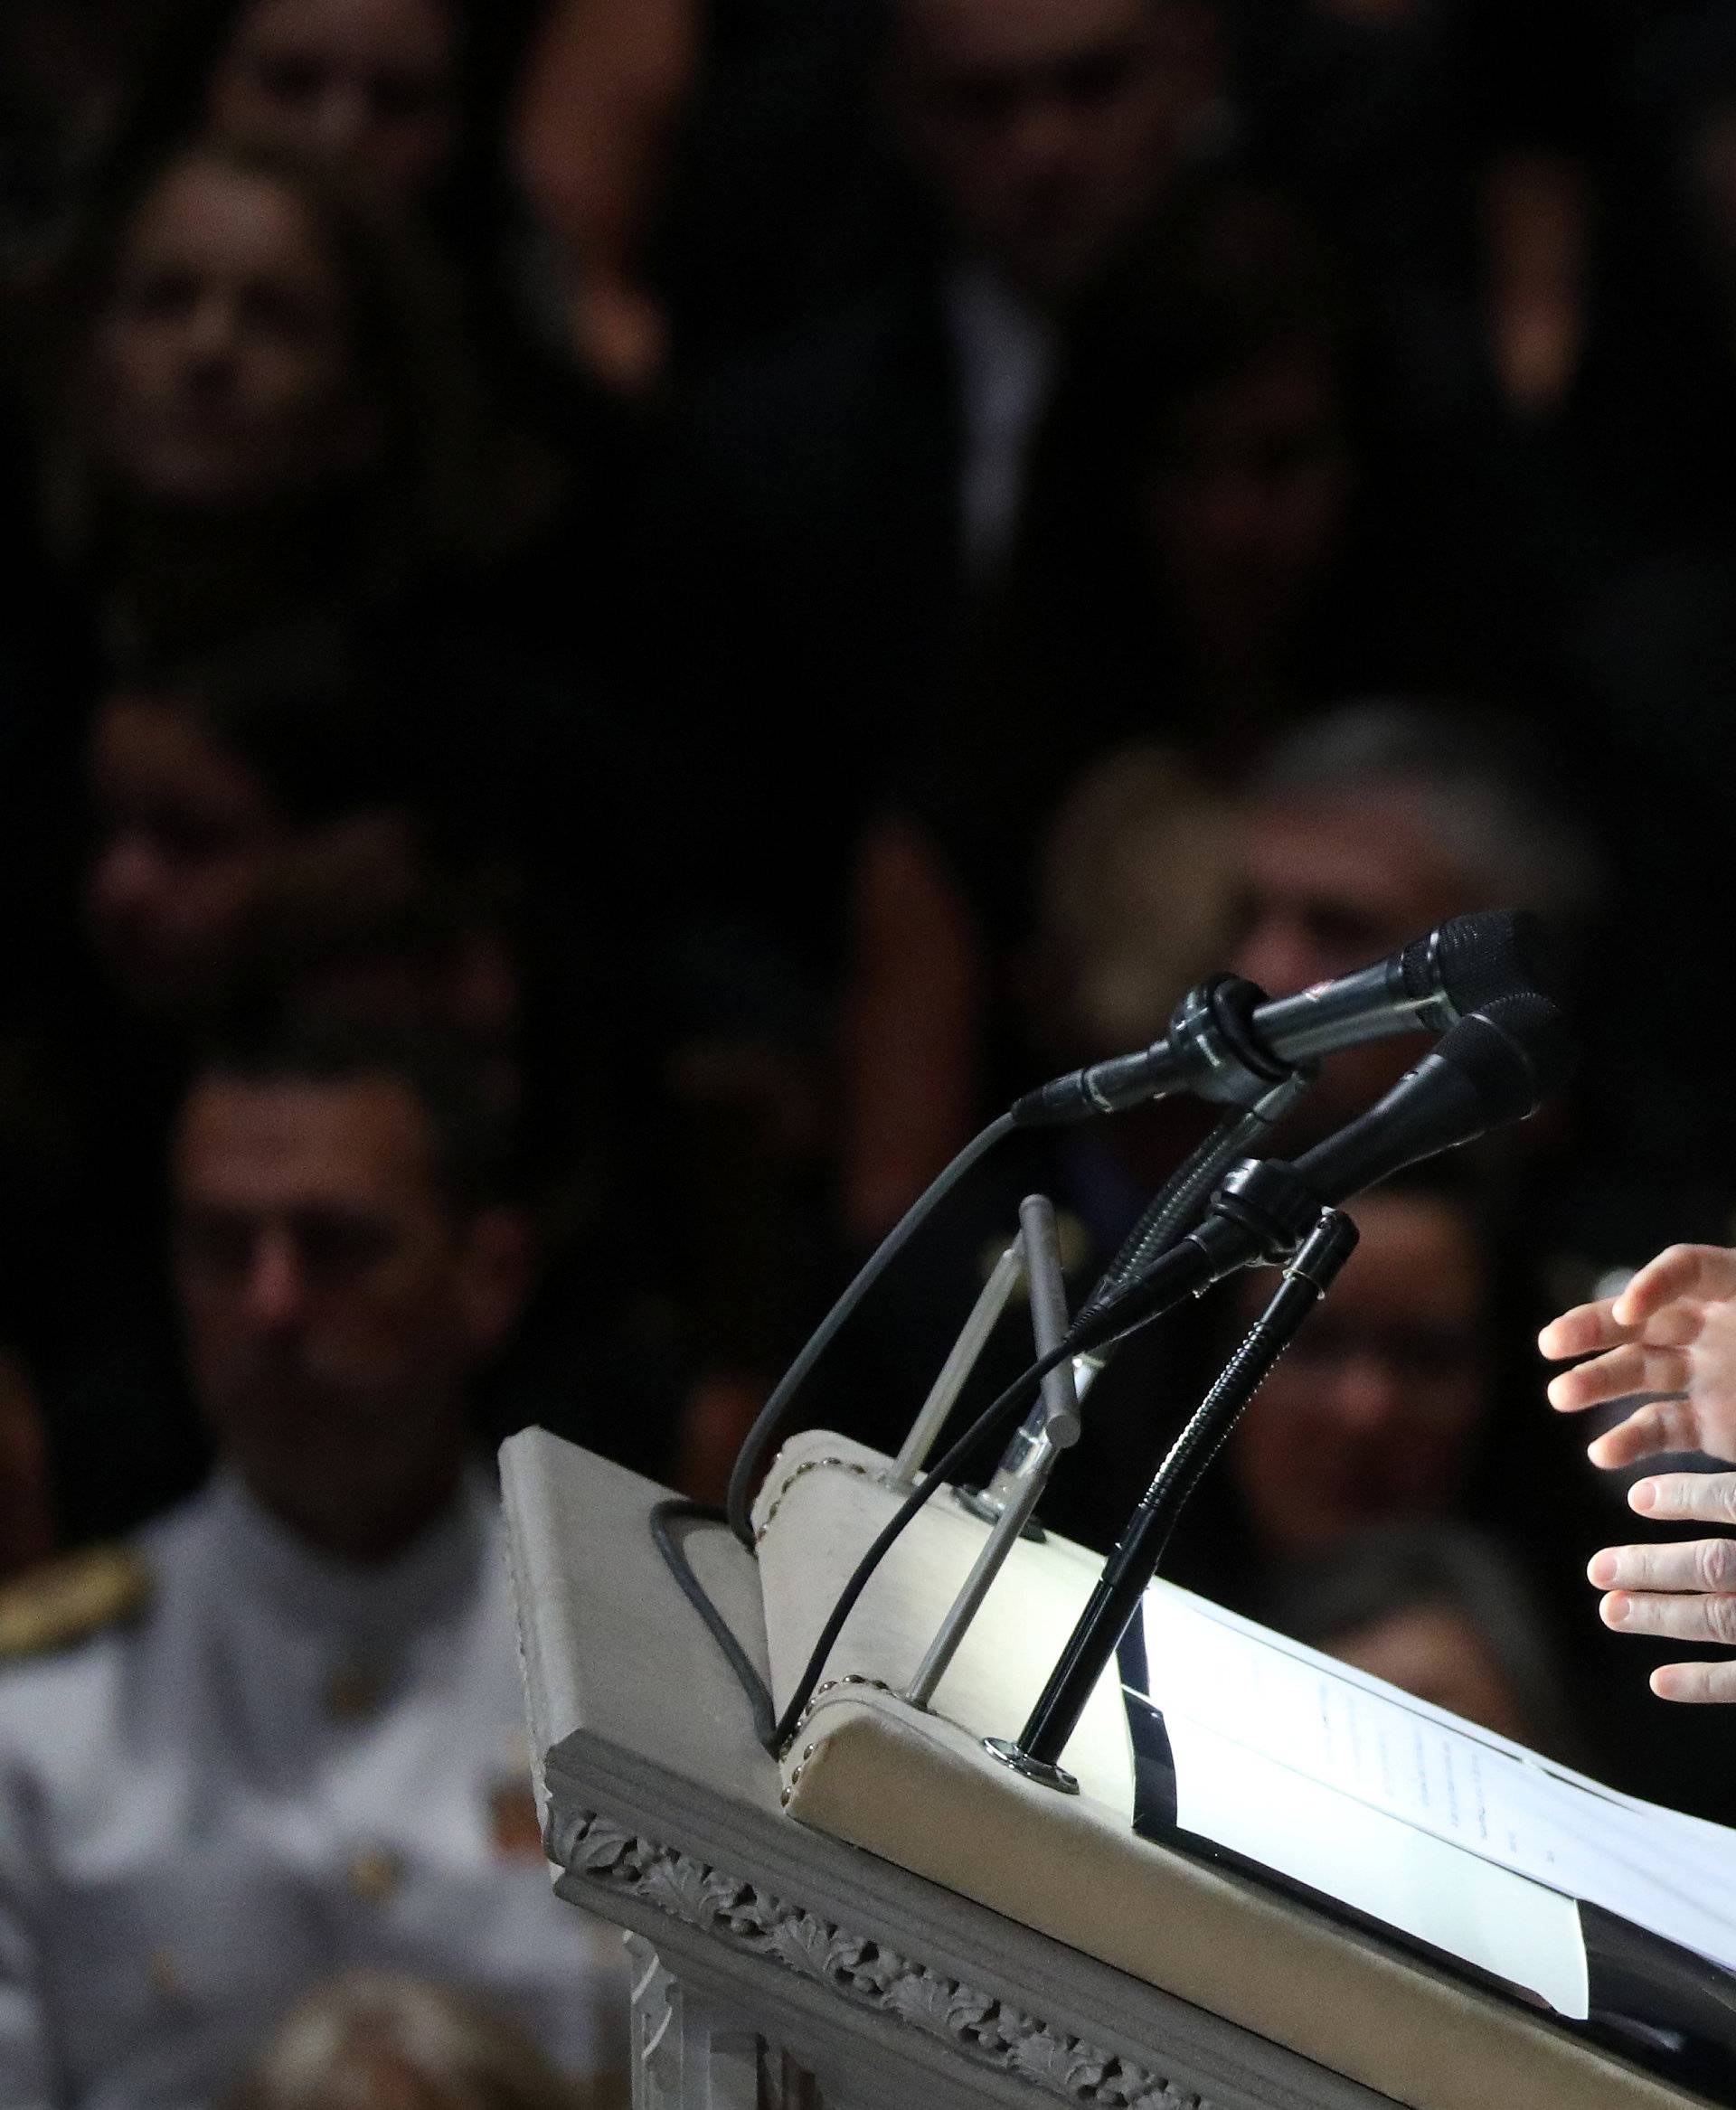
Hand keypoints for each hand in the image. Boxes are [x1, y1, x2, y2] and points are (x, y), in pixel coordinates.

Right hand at [1539, 1244, 1735, 1466]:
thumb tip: (1657, 1316)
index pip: (1686, 1268)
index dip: (1653, 1284)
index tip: (1628, 1312)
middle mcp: (1716, 1328)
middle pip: (1643, 1316)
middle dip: (1593, 1327)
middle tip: (1550, 1344)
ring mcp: (1710, 1376)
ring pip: (1640, 1370)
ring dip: (1597, 1382)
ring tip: (1560, 1397)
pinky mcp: (1712, 1425)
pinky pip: (1664, 1428)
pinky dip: (1630, 1442)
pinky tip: (1602, 1454)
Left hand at [1588, 1473, 1735, 1700]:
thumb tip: (1717, 1489)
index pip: (1734, 1500)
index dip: (1687, 1497)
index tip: (1636, 1498)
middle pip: (1716, 1565)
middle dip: (1651, 1568)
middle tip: (1596, 1569)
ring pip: (1722, 1619)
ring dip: (1661, 1617)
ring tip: (1610, 1611)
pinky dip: (1705, 1684)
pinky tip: (1659, 1683)